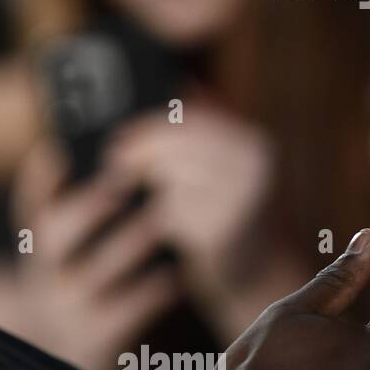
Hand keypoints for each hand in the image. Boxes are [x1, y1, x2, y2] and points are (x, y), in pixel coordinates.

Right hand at [12, 138, 182, 369]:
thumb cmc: (77, 287)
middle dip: (91, 206)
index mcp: (37, 250)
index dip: (38, 180)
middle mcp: (43, 278)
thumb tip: (76, 152)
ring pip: (95, 272)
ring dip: (129, 243)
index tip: (60, 151)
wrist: (69, 362)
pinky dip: (151, 291)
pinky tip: (176, 275)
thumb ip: (64, 208)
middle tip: (126, 179)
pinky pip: (126, 311)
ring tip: (162, 220)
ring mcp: (67, 309)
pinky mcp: (96, 338)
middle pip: (55, 237)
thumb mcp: (62, 254)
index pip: (28, 208)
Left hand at [104, 99, 281, 302]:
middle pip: (175, 146)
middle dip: (139, 153)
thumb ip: (193, 135)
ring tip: (147, 197)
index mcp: (252, 143)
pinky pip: (169, 213)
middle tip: (112, 161)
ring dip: (150, 188)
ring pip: (168, 178)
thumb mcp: (221, 169)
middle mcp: (251, 166)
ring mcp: (238, 197)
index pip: (190, 119)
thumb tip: (164, 96)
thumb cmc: (227, 213)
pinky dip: (160, 219)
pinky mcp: (220, 229)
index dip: (147, 126)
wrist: (257, 273)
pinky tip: (169, 228)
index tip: (117, 135)